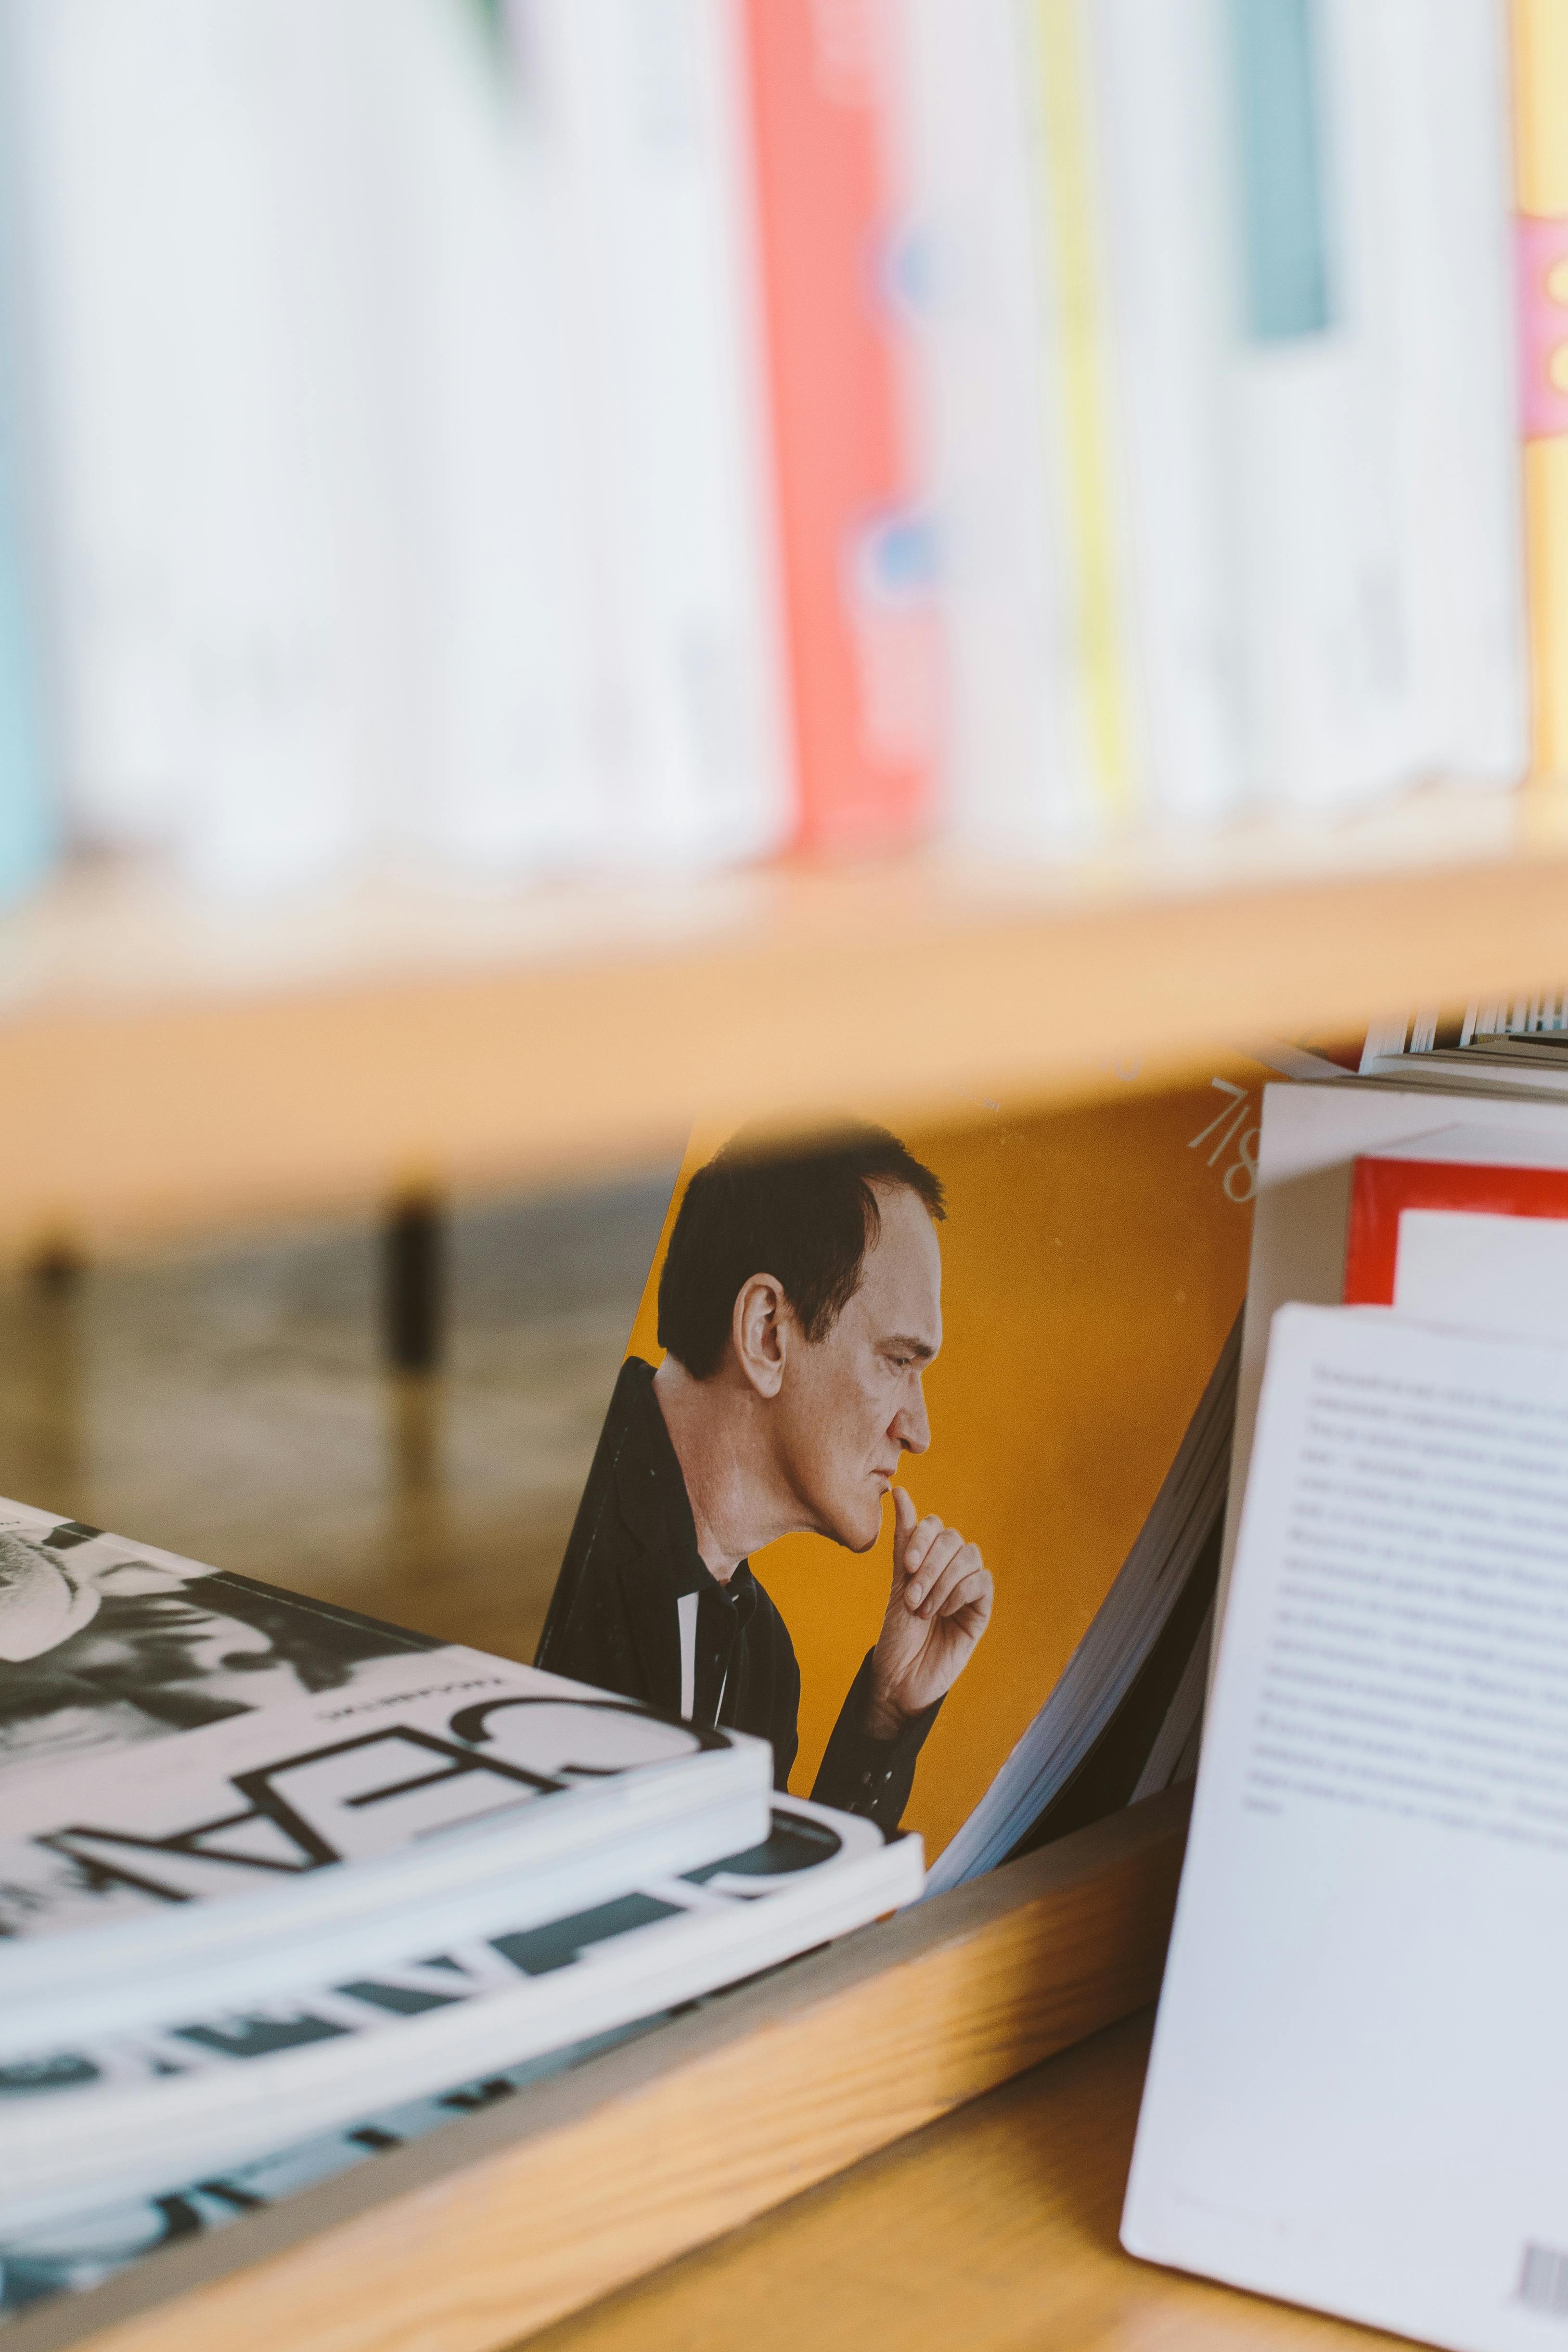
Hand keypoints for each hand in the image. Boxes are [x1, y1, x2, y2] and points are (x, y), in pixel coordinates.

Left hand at [862, 1487, 991, 1741]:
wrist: (901, 1679)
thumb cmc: (896, 1634)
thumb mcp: (897, 1583)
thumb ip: (903, 1539)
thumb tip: (898, 1490)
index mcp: (928, 1562)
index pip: (935, 1526)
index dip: (921, 1539)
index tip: (905, 1567)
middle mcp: (950, 1572)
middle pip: (953, 1539)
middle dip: (929, 1565)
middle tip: (912, 1597)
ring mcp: (967, 1590)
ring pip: (969, 1557)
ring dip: (941, 1581)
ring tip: (924, 1610)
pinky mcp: (980, 1611)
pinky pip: (982, 1583)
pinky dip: (960, 1592)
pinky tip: (944, 1612)